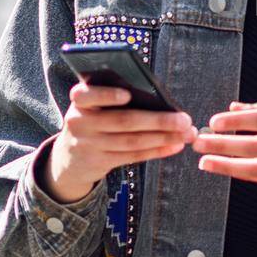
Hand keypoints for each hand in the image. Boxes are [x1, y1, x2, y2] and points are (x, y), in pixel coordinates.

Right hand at [46, 83, 197, 202]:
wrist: (70, 156)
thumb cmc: (94, 119)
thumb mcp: (93, 106)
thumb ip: (114, 98)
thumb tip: (158, 97)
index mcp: (79, 101)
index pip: (86, 95)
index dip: (106, 95)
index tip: (127, 94)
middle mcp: (80, 123)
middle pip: (123, 121)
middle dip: (158, 120)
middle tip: (184, 120)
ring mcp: (89, 145)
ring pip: (131, 141)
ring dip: (163, 138)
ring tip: (186, 134)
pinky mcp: (99, 162)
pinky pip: (133, 155)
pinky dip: (156, 151)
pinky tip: (174, 146)